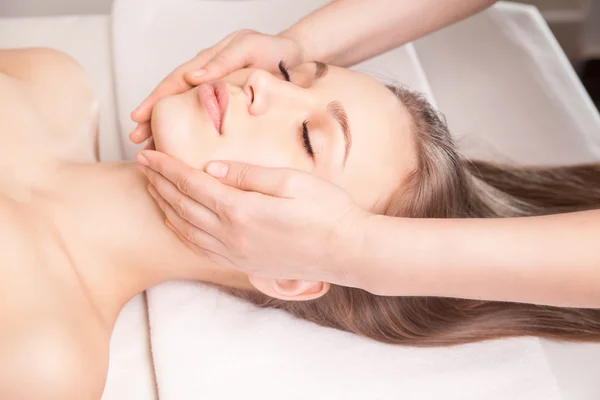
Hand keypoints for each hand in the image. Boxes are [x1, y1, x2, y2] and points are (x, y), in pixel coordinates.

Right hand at [129, 29, 306, 145]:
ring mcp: (218, 97)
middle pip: (174, 102)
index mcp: (208, 65)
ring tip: (154, 151)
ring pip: (188, 116)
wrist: (297, 61)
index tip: (138, 117)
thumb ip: (222, 61)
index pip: (174, 83)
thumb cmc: (272, 52)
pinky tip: (188, 155)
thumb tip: (194, 78)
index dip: (155, 100)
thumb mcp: (247, 49)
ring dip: (170, 132)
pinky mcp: (232, 110)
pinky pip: (208, 124)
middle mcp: (208, 81)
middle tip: (137, 141)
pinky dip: (195, 138)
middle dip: (154, 121)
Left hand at [136, 150, 369, 285]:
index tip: (149, 154)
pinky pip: (201, 250)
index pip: (193, 184)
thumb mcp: (291, 181)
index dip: (168, 167)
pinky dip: (182, 234)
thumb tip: (211, 167)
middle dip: (160, 183)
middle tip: (143, 165)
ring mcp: (237, 254)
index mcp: (242, 210)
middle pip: (183, 206)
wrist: (348, 251)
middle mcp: (233, 236)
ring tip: (153, 189)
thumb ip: (247, 174)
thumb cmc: (327, 211)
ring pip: (186, 230)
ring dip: (166, 207)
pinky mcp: (244, 265)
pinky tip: (176, 223)